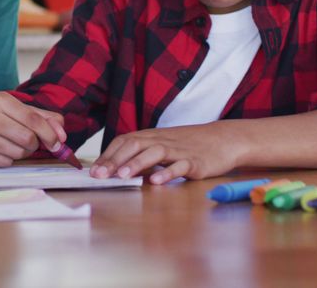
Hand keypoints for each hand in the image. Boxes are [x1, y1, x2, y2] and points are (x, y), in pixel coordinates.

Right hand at [0, 91, 66, 166]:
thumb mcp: (20, 108)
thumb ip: (45, 118)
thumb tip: (62, 136)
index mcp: (0, 100)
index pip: (33, 120)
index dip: (50, 134)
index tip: (58, 143)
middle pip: (27, 138)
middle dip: (35, 143)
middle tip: (31, 140)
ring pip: (17, 153)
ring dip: (24, 152)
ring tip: (16, 143)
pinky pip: (4, 163)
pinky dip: (10, 159)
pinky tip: (3, 149)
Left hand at [91, 123, 243, 184]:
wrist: (223, 139)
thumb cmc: (188, 145)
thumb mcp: (162, 146)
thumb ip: (142, 156)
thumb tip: (115, 170)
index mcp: (151, 136)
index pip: (124, 141)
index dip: (108, 156)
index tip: (93, 171)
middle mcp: (162, 140)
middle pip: (135, 145)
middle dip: (115, 160)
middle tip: (100, 176)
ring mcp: (179, 151)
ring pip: (155, 152)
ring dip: (137, 163)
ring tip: (123, 176)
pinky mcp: (196, 162)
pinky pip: (180, 166)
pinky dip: (168, 172)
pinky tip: (157, 181)